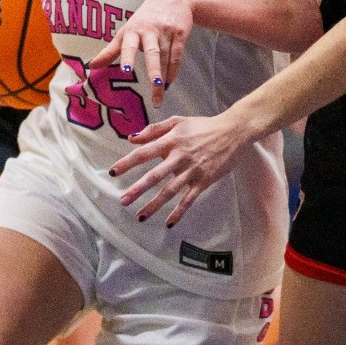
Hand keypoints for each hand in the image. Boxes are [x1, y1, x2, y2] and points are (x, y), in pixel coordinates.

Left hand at [92, 0, 194, 105]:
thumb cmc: (145, 19)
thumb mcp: (126, 31)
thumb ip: (110, 50)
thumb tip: (90, 66)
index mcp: (132, 30)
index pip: (128, 45)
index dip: (127, 57)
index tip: (126, 70)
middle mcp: (149, 30)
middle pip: (152, 52)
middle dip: (154, 69)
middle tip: (154, 84)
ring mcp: (166, 31)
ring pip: (166, 57)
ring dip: (163, 77)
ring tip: (158, 96)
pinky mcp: (180, 33)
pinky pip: (177, 55)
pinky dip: (174, 70)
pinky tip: (169, 82)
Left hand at [108, 112, 251, 226]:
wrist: (232, 131)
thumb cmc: (203, 125)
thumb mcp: (178, 121)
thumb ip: (154, 129)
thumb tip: (132, 139)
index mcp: (171, 141)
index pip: (144, 153)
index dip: (127, 162)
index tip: (113, 172)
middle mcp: (179, 157)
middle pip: (155, 175)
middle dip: (137, 189)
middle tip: (123, 201)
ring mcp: (192, 171)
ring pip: (170, 191)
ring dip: (154, 205)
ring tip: (140, 217)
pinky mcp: (204, 181)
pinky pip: (189, 199)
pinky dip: (179, 212)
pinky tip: (169, 223)